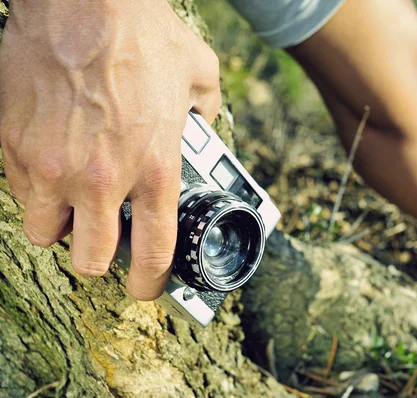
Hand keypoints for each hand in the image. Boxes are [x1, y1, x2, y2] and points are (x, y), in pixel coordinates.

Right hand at [0, 0, 220, 299]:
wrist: (83, 0)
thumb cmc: (142, 35)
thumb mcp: (199, 76)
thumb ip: (204, 115)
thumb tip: (201, 127)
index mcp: (153, 169)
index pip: (153, 253)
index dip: (151, 282)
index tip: (147, 288)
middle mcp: (101, 179)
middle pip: (90, 259)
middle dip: (99, 256)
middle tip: (106, 237)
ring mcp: (50, 167)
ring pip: (44, 233)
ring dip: (61, 224)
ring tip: (75, 198)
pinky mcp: (13, 147)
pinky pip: (18, 190)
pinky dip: (35, 187)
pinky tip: (52, 160)